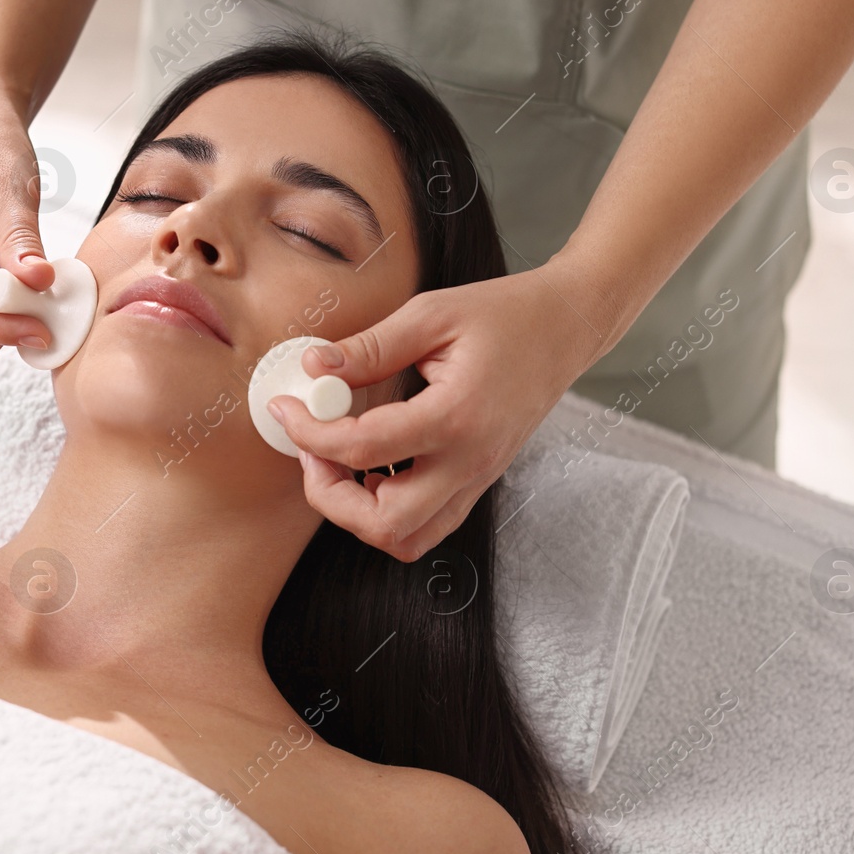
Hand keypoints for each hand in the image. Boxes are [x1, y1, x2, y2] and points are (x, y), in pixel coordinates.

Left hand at [266, 263, 611, 560]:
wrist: (566, 328)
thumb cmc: (505, 315)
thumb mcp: (431, 314)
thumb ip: (369, 347)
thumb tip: (314, 368)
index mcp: (457, 417)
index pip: (364, 448)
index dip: (310, 433)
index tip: (287, 410)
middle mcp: (470, 462)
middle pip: (385, 524)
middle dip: (331, 496)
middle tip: (311, 449)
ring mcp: (477, 480)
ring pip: (406, 539)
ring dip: (358, 512)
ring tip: (338, 459)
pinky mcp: (477, 483)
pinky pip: (425, 525)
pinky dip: (387, 510)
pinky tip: (371, 465)